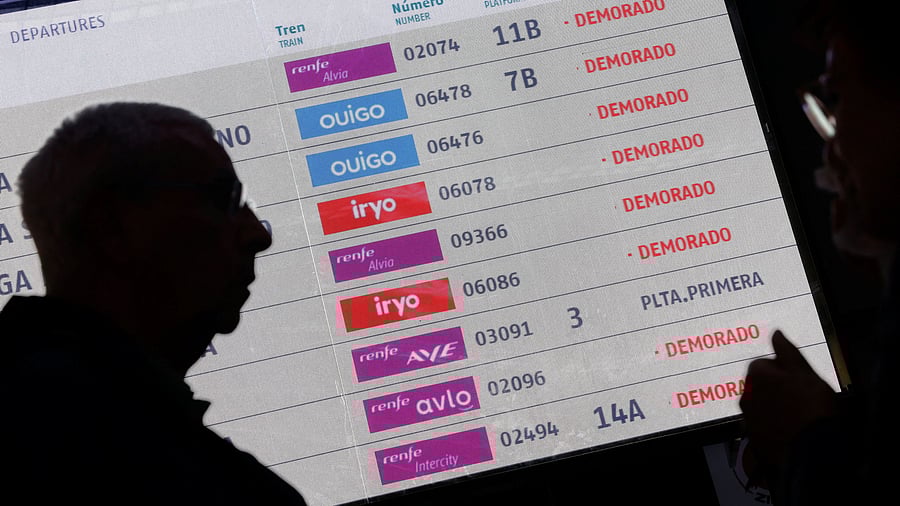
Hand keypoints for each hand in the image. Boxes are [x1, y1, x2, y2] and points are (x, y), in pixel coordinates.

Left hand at [739, 331, 836, 469]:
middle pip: (760, 384)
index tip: (800, 380)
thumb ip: (787, 351)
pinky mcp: (754, 439)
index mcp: (756, 374)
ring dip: (773, 405)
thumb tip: (776, 333)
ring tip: (797, 414)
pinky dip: (772, 424)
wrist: (811, 451)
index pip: (764, 363)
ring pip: (760, 404)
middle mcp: (746, 394)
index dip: (784, 370)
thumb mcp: (805, 373)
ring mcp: (748, 418)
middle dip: (775, 387)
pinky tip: (790, 430)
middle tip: (800, 397)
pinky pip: (762, 424)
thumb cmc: (812, 406)